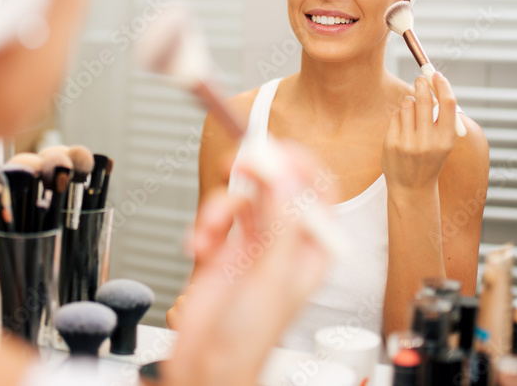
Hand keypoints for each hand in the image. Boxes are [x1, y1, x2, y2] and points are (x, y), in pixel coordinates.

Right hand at [161, 141, 333, 385]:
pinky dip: (202, 227)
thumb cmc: (250, 337)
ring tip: (208, 231)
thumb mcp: (271, 276)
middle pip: (277, 184)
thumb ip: (280, 223)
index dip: (299, 165)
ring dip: (218, 209)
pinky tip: (199, 248)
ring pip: (241, 197)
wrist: (207, 364)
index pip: (317, 190)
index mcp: (313, 247)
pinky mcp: (224, 247)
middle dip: (255, 174)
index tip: (275, 152)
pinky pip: (215, 217)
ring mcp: (254, 242)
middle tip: (238, 162)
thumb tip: (285, 178)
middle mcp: (286, 240)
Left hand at [381, 73, 457, 196]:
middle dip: (422, 84)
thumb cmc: (430, 158)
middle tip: (420, 79)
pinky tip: (402, 128)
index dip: (443, 85)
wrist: (412, 187)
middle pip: (425, 100)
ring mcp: (408, 143)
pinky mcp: (392, 143)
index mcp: (446, 140)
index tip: (437, 74)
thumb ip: (441, 116)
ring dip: (410, 102)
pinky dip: (400, 115)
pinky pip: (396, 115)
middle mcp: (428, 141)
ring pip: (408, 105)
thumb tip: (434, 81)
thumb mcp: (442, 142)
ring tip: (412, 113)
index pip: (448, 103)